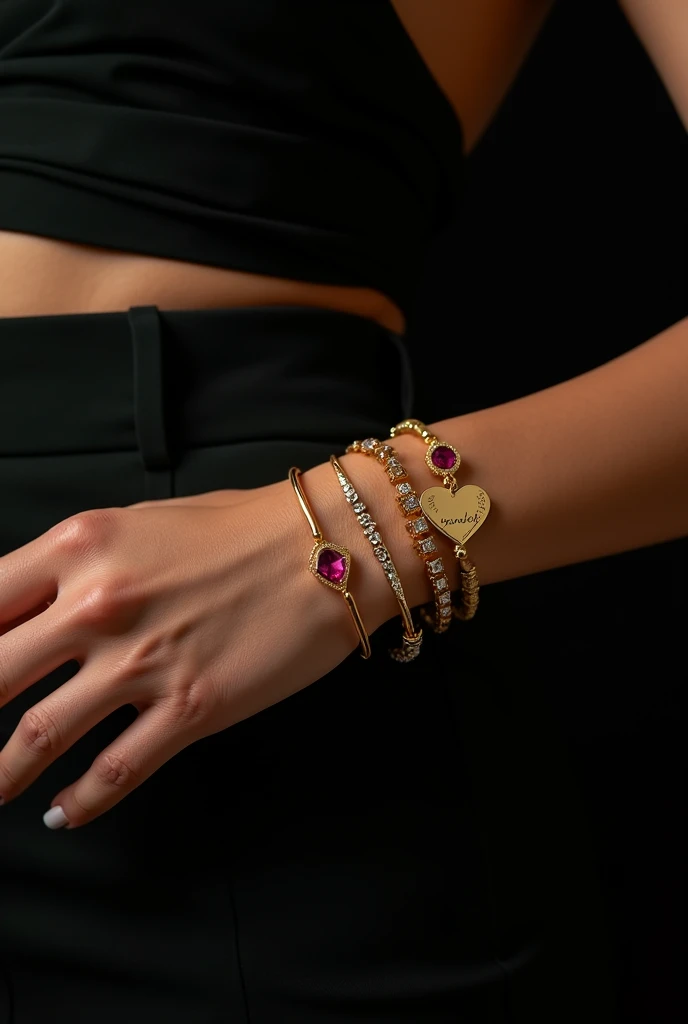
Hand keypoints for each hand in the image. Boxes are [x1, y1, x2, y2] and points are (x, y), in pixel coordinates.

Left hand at [0, 476, 365, 828]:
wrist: (332, 548)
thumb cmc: (242, 527)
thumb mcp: (141, 523)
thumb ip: (76, 565)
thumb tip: (28, 610)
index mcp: (82, 546)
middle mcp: (99, 603)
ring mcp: (143, 660)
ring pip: (36, 735)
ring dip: (0, 774)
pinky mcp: (190, 707)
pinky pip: (113, 771)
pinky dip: (78, 803)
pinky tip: (62, 814)